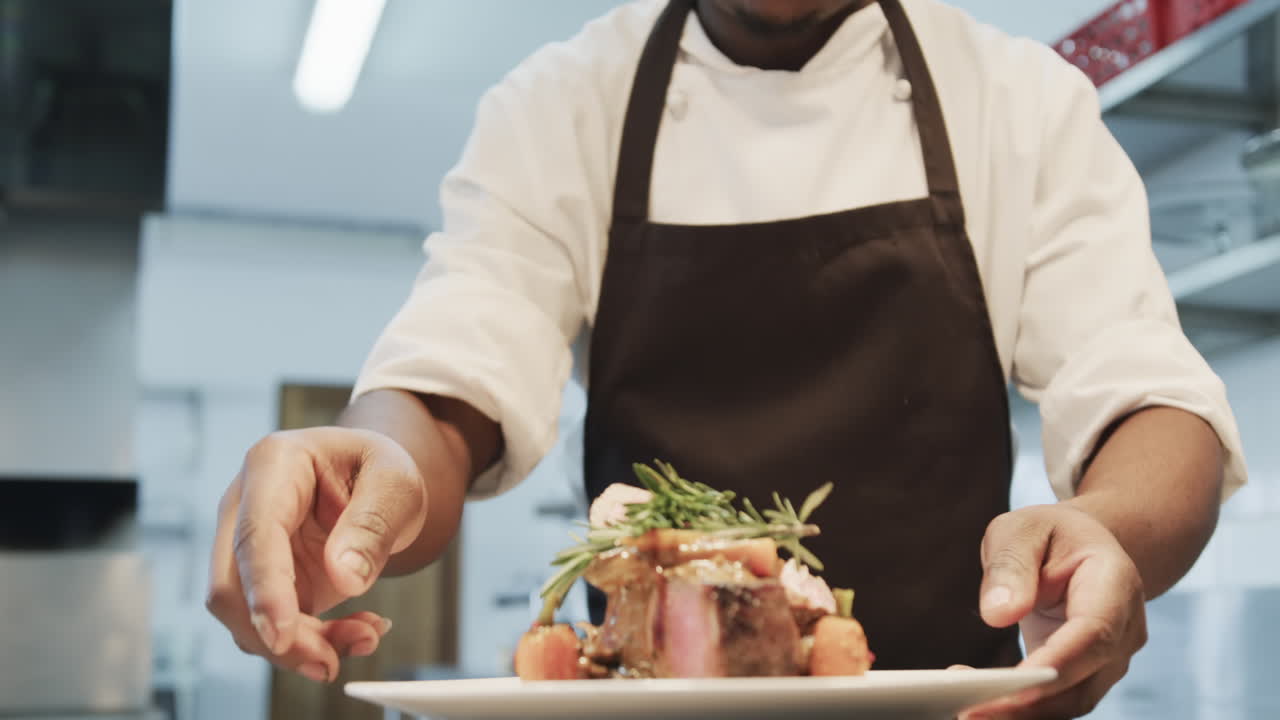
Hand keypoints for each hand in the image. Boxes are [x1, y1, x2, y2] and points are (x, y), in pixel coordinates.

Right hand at [206, 427, 427, 682]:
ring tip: (365, 637)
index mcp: (273, 465)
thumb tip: (346, 578)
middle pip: (231, 587)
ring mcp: (247, 548)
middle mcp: (245, 506)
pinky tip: (356, 632)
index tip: (282, 635)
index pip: (255, 535)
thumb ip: (373, 525)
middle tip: (332, 660)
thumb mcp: (396, 483)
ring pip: (246, 617)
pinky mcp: (262, 584)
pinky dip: (311, 644)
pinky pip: (271, 628)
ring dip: (300, 646)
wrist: (375, 482)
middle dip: (277, 636)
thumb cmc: (380, 470)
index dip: (264, 589)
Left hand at [959, 504, 1147, 718]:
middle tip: (969, 710)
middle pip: (1084, 683)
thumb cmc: (1049, 534)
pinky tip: (976, 702)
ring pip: (1071, 703)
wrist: (1081, 547)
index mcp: (1115, 582)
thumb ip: (1010, 565)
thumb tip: (998, 614)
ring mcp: (1110, 659)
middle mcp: (1124, 630)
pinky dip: (1019, 708)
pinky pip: (1055, 701)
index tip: (1009, 684)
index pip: (1093, 632)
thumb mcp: (1021, 529)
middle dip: (1028, 704)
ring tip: (965, 709)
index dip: (1056, 663)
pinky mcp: (1084, 676)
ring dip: (1020, 713)